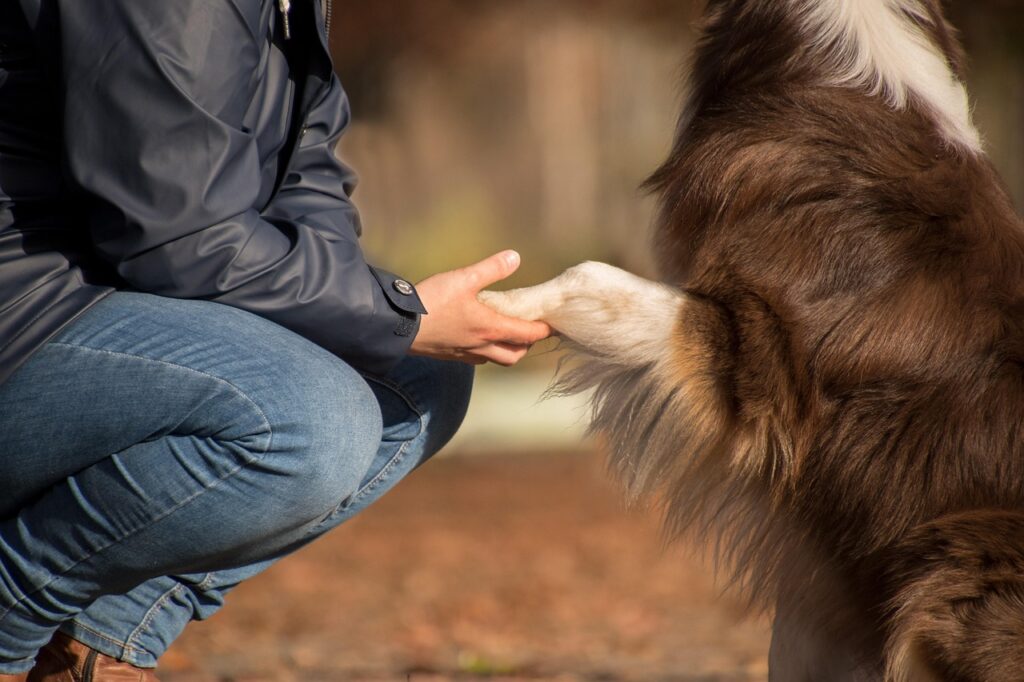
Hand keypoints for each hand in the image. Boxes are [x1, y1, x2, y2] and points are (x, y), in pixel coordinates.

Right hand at [410, 251, 552, 365]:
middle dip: (526, 345)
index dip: (543, 330)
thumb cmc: (432, 302)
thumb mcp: (463, 278)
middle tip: (530, 330)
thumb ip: (491, 269)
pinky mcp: (450, 356)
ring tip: (507, 334)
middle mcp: (482, 346)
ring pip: (496, 359)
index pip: (528, 335)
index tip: (553, 324)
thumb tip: (515, 257)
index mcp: (491, 328)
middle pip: (515, 354)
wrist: (397, 325)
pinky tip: (479, 337)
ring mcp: (466, 354)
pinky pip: (477, 358)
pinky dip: (486, 351)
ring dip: (507, 350)